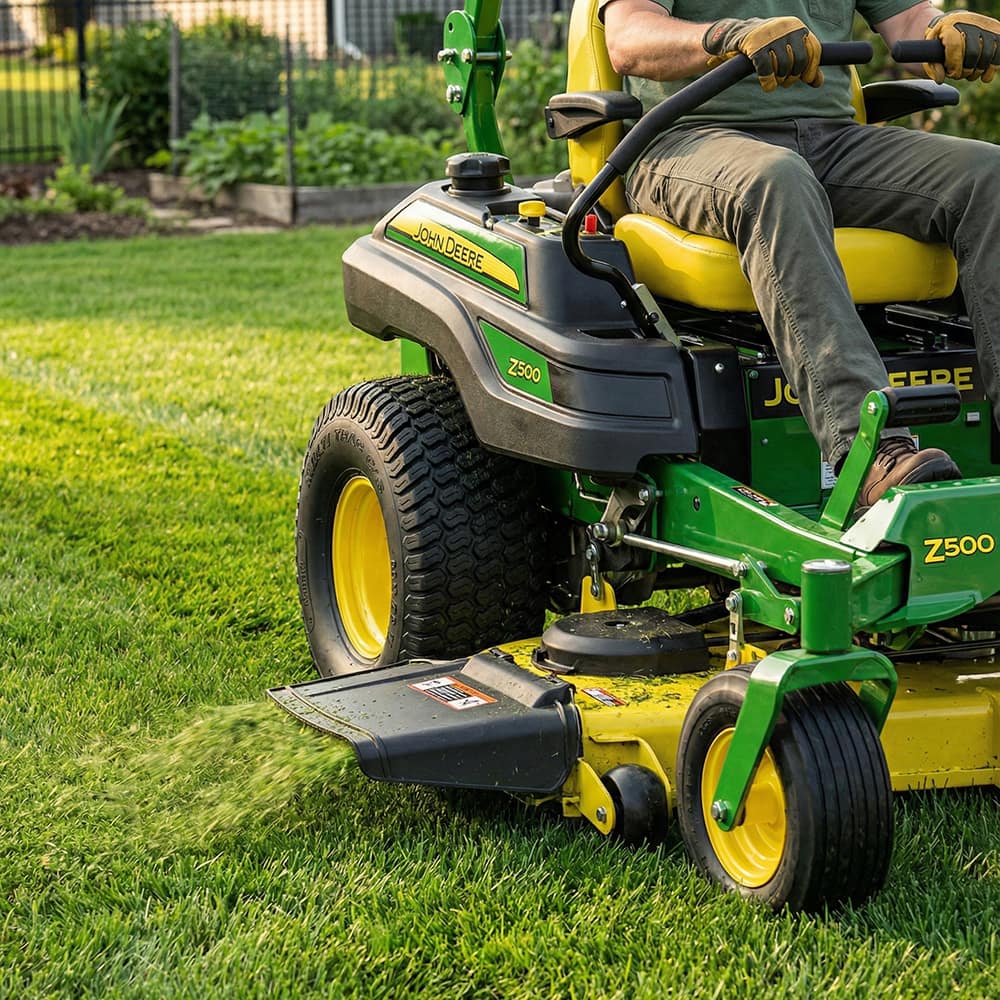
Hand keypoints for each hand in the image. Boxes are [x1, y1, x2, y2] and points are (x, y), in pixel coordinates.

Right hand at [703, 16, 823, 91]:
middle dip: (793, 76)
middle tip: (785, 82)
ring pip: (784, 67)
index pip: (813, 49)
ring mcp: (770, 37)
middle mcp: (786, 28)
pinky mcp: (755, 47)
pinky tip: (768, 86)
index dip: (812, 68)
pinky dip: (769, 82)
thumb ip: (804, 63)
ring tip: (775, 81)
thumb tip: (818, 82)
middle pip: (799, 60)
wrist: (736, 34)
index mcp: (796, 26)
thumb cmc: (765, 44)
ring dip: (780, 80)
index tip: (806, 79)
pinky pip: (766, 70)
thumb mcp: (787, 48)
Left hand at [924, 10, 999, 82]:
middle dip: (966, 70)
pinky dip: (994, 66)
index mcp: (950, 25)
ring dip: (979, 70)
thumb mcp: (929, 51)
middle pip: (973, 52)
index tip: (951, 73)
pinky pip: (999, 51)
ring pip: (989, 53)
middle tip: (960, 74)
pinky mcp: (997, 29)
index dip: (954, 65)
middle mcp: (969, 22)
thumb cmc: (939, 40)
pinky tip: (985, 74)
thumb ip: (933, 67)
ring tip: (970, 74)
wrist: (953, 22)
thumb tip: (941, 79)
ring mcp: (985, 25)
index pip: (955, 46)